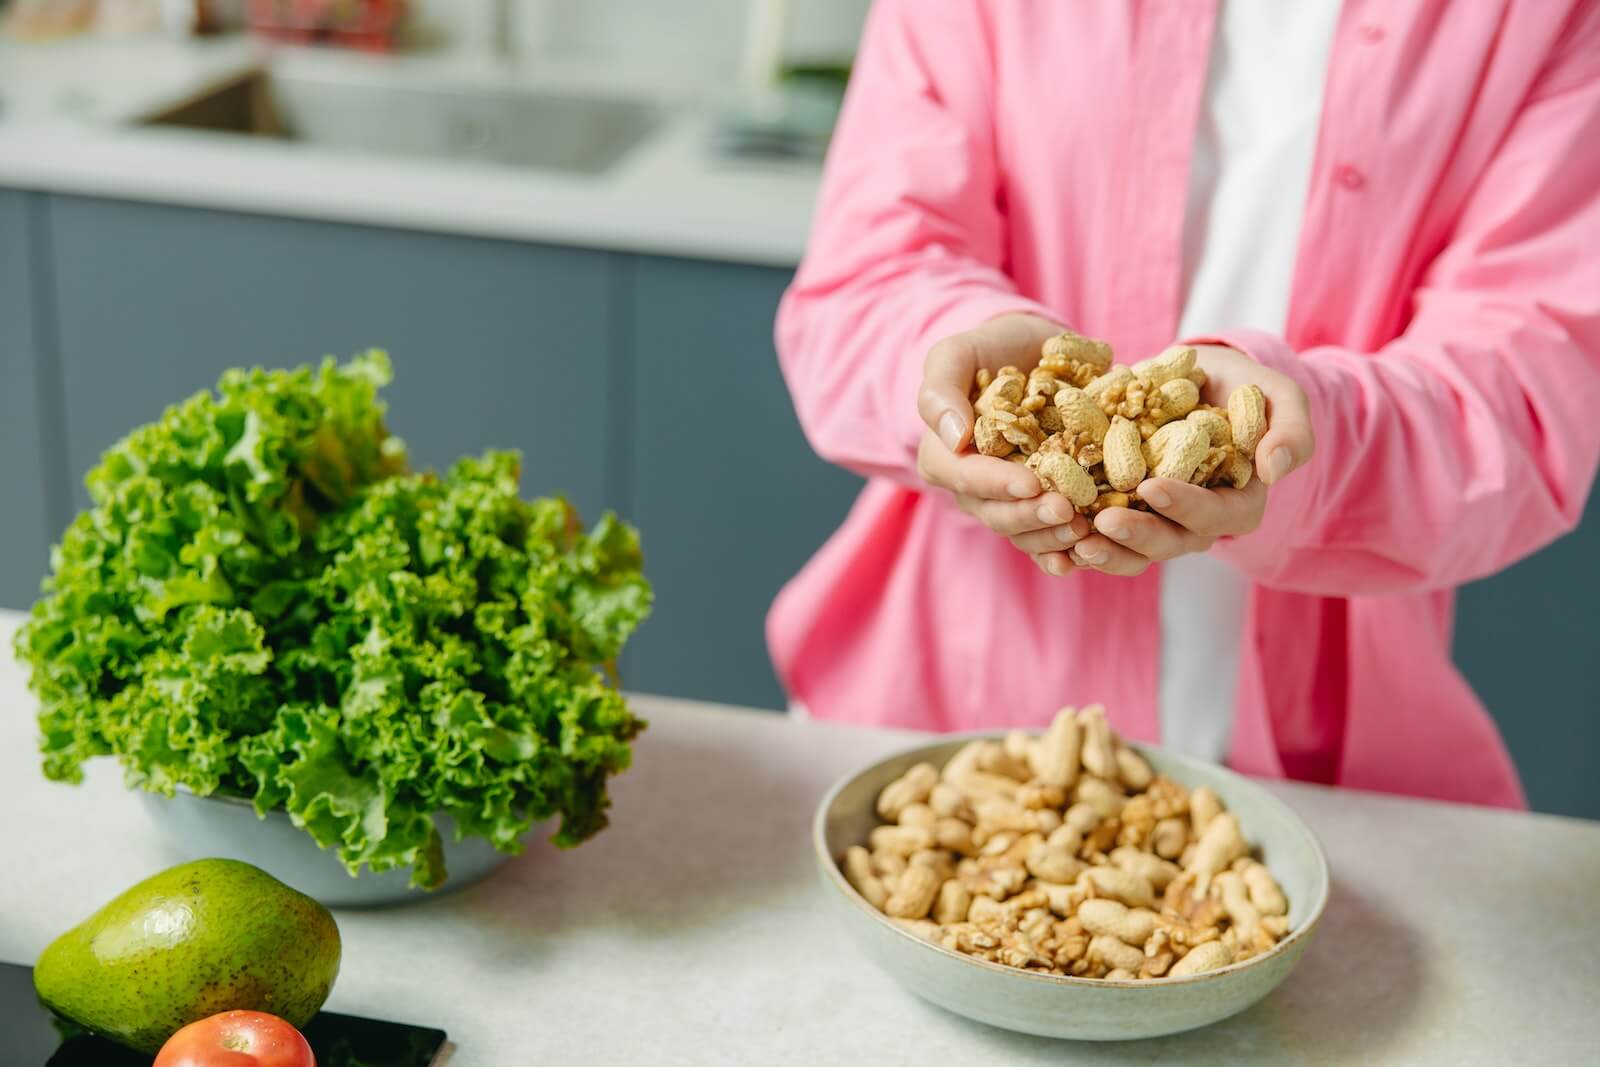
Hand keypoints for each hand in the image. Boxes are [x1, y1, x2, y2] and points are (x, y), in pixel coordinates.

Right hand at [915, 313, 1091, 570]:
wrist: (1029, 350)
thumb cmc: (987, 350)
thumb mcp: (955, 354)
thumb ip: (941, 390)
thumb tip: (953, 435)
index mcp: (946, 457)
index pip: (967, 477)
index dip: (998, 484)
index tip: (1030, 484)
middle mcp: (976, 488)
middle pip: (998, 514)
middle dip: (1032, 516)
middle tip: (1066, 511)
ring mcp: (1011, 501)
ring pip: (1026, 533)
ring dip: (1054, 537)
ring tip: (1085, 529)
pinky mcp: (1044, 503)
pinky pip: (1051, 537)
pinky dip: (1068, 550)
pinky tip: (1087, 553)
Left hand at [1064, 343, 1314, 576]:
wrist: (1205, 382)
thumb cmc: (1250, 391)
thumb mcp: (1282, 399)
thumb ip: (1290, 431)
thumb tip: (1275, 469)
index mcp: (1238, 504)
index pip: (1215, 516)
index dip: (1184, 506)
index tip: (1152, 487)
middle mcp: (1196, 523)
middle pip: (1168, 543)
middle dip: (1135, 535)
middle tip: (1100, 523)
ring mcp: (1157, 522)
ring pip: (1131, 552)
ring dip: (1103, 552)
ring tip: (1072, 542)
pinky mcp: (1123, 511)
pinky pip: (1100, 538)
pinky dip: (1076, 542)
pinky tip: (1050, 539)